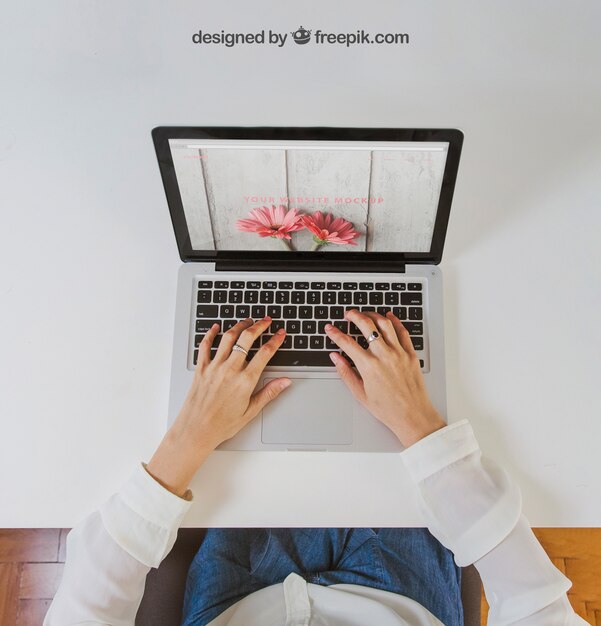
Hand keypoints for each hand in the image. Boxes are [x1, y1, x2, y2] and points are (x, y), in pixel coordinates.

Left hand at [146, 317, 290, 495]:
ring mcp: (214, 367)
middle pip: (247, 339)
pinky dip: (210, 334)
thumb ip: (269, 393)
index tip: (281, 333)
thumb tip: (285, 382)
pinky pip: (205, 345)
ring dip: (239, 326)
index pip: (265, 353)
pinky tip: (216, 327)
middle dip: (259, 326)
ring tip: (247, 321)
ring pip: (228, 337)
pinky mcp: (201, 369)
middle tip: (266, 321)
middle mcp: (230, 370)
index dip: (275, 340)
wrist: (196, 431)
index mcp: (245, 381)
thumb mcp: (251, 411)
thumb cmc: (222, 425)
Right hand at [325, 309, 444, 447]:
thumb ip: (346, 372)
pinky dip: (395, 321)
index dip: (335, 333)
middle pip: (366, 325)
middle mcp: (384, 356)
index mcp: (369, 366)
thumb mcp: (360, 393)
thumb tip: (335, 358)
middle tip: (348, 314)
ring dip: (373, 315)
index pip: (347, 343)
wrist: (412, 415)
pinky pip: (403, 331)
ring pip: (385, 324)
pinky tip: (388, 317)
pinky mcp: (411, 354)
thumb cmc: (388, 408)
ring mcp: (399, 353)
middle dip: (354, 316)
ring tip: (366, 314)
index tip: (330, 328)